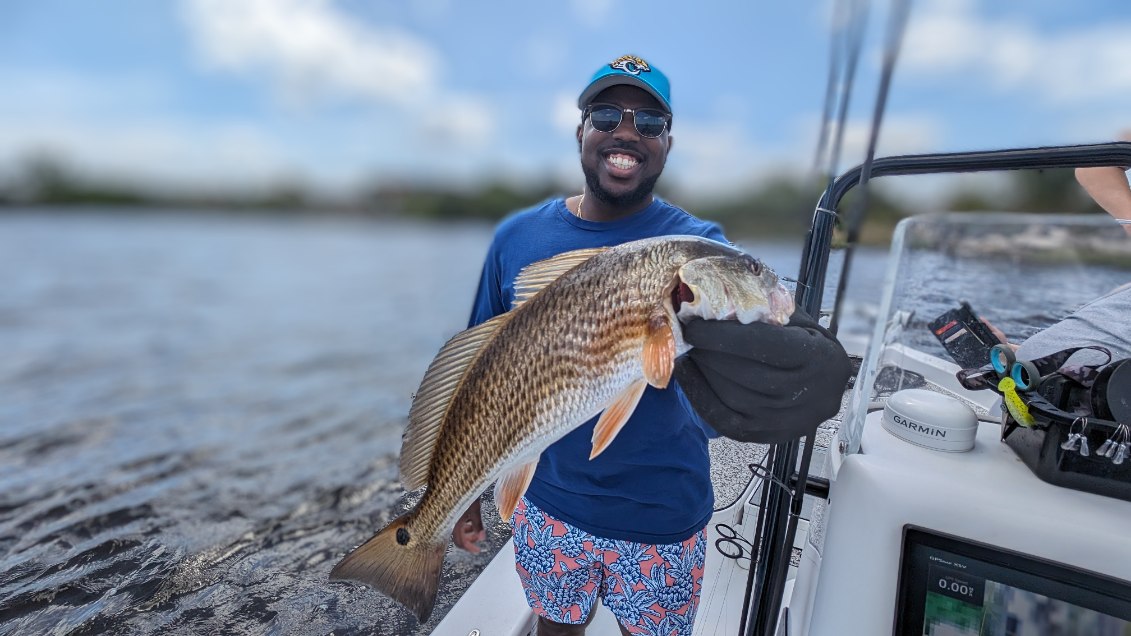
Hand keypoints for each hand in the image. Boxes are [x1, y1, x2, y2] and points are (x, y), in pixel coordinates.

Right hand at [451, 497, 485, 553]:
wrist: (458, 478)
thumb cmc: (467, 492)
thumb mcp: (475, 509)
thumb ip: (478, 524)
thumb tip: (483, 538)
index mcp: (455, 523)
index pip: (460, 542)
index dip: (470, 548)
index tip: (478, 550)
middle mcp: (450, 522)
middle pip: (458, 538)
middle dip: (470, 540)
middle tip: (480, 539)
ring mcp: (450, 517)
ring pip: (458, 531)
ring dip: (468, 532)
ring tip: (476, 528)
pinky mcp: (452, 511)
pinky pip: (457, 523)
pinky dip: (465, 524)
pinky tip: (471, 520)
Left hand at [674, 310, 852, 443]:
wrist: (826, 383)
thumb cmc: (808, 343)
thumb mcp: (798, 320)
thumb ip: (765, 309)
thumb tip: (715, 294)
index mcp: (821, 359)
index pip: (765, 346)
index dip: (723, 335)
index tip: (694, 325)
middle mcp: (810, 396)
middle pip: (746, 374)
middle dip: (709, 352)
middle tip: (686, 335)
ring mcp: (789, 422)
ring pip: (733, 397)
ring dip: (703, 372)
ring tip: (688, 351)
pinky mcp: (768, 436)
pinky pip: (725, 420)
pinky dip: (700, 396)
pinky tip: (688, 374)